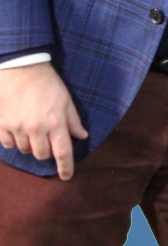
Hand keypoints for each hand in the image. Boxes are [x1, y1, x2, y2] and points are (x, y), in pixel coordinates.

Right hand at [0, 62, 87, 179]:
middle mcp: (37, 128)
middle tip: (47, 140)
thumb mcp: (66, 100)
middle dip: (46, 152)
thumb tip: (82, 137)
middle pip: (41, 155)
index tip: (66, 177)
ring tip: (33, 131)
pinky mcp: (2, 125)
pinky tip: (18, 131)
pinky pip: (8, 144)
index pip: (62, 152)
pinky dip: (14, 142)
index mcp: (56, 123)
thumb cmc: (47, 83)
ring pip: (25, 150)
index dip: (65, 167)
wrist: (21, 69)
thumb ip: (73, 121)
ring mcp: (17, 127)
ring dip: (31, 146)